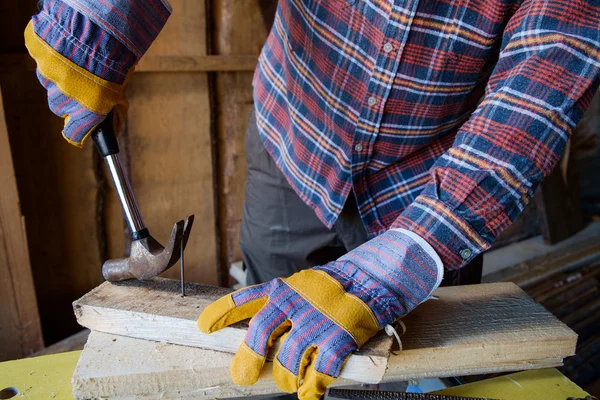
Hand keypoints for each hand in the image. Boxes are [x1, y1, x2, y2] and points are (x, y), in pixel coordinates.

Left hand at [198, 229, 441, 399]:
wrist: (375, 278)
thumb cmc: (334, 286)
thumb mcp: (301, 284)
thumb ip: (277, 301)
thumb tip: (250, 327)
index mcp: (284, 288)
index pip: (245, 299)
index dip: (221, 313)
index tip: (203, 327)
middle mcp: (297, 303)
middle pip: (260, 334)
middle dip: (248, 360)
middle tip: (243, 377)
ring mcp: (318, 322)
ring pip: (288, 361)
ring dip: (286, 378)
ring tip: (289, 383)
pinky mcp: (340, 339)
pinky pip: (319, 374)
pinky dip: (312, 389)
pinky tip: (310, 393)